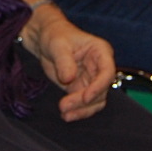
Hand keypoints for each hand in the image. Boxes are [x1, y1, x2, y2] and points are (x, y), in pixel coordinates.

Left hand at [19, 3, 113, 122]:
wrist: (44, 39)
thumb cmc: (55, 35)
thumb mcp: (58, 45)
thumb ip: (64, 61)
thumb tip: (69, 78)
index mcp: (100, 52)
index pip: (107, 72)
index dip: (99, 87)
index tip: (85, 97)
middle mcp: (100, 67)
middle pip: (101, 90)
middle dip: (84, 102)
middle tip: (65, 106)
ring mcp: (91, 80)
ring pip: (95, 101)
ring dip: (82, 110)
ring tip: (65, 114)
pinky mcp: (81, 88)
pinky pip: (84, 104)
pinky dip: (77, 111)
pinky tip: (66, 115)